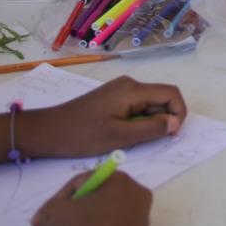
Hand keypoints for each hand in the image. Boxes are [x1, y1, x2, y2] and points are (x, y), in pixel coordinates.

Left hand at [0, 76, 187, 167]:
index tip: (172, 135)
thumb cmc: (81, 135)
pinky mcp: (113, 98)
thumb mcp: (119, 136)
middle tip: (152, 141)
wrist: (47, 131)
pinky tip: (127, 134)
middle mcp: (129, 85)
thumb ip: (150, 129)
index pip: (171, 94)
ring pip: (149, 103)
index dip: (179, 113)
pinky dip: (140, 120)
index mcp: (132, 90)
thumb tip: (174, 123)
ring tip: (137, 139)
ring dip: (152, 121)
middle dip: (165, 118)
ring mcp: (120, 90)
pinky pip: (137, 106)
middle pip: (161, 97)